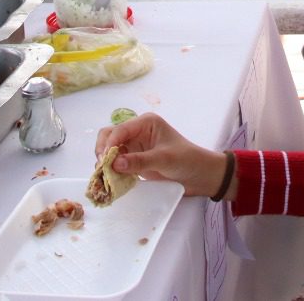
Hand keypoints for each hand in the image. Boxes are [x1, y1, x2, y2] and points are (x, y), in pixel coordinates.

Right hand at [93, 113, 228, 197]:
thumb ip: (139, 161)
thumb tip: (114, 164)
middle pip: (110, 136)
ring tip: (103, 176)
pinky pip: (117, 163)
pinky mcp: (134, 160)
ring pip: (110, 150)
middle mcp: (137, 132)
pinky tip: (110, 180)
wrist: (201, 176)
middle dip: (103, 150)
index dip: (110, 143)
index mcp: (145, 123)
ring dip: (105, 161)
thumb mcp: (164, 159)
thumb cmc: (187, 160)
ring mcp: (135, 146)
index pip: (120, 129)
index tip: (105, 160)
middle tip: (102, 168)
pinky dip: (111, 170)